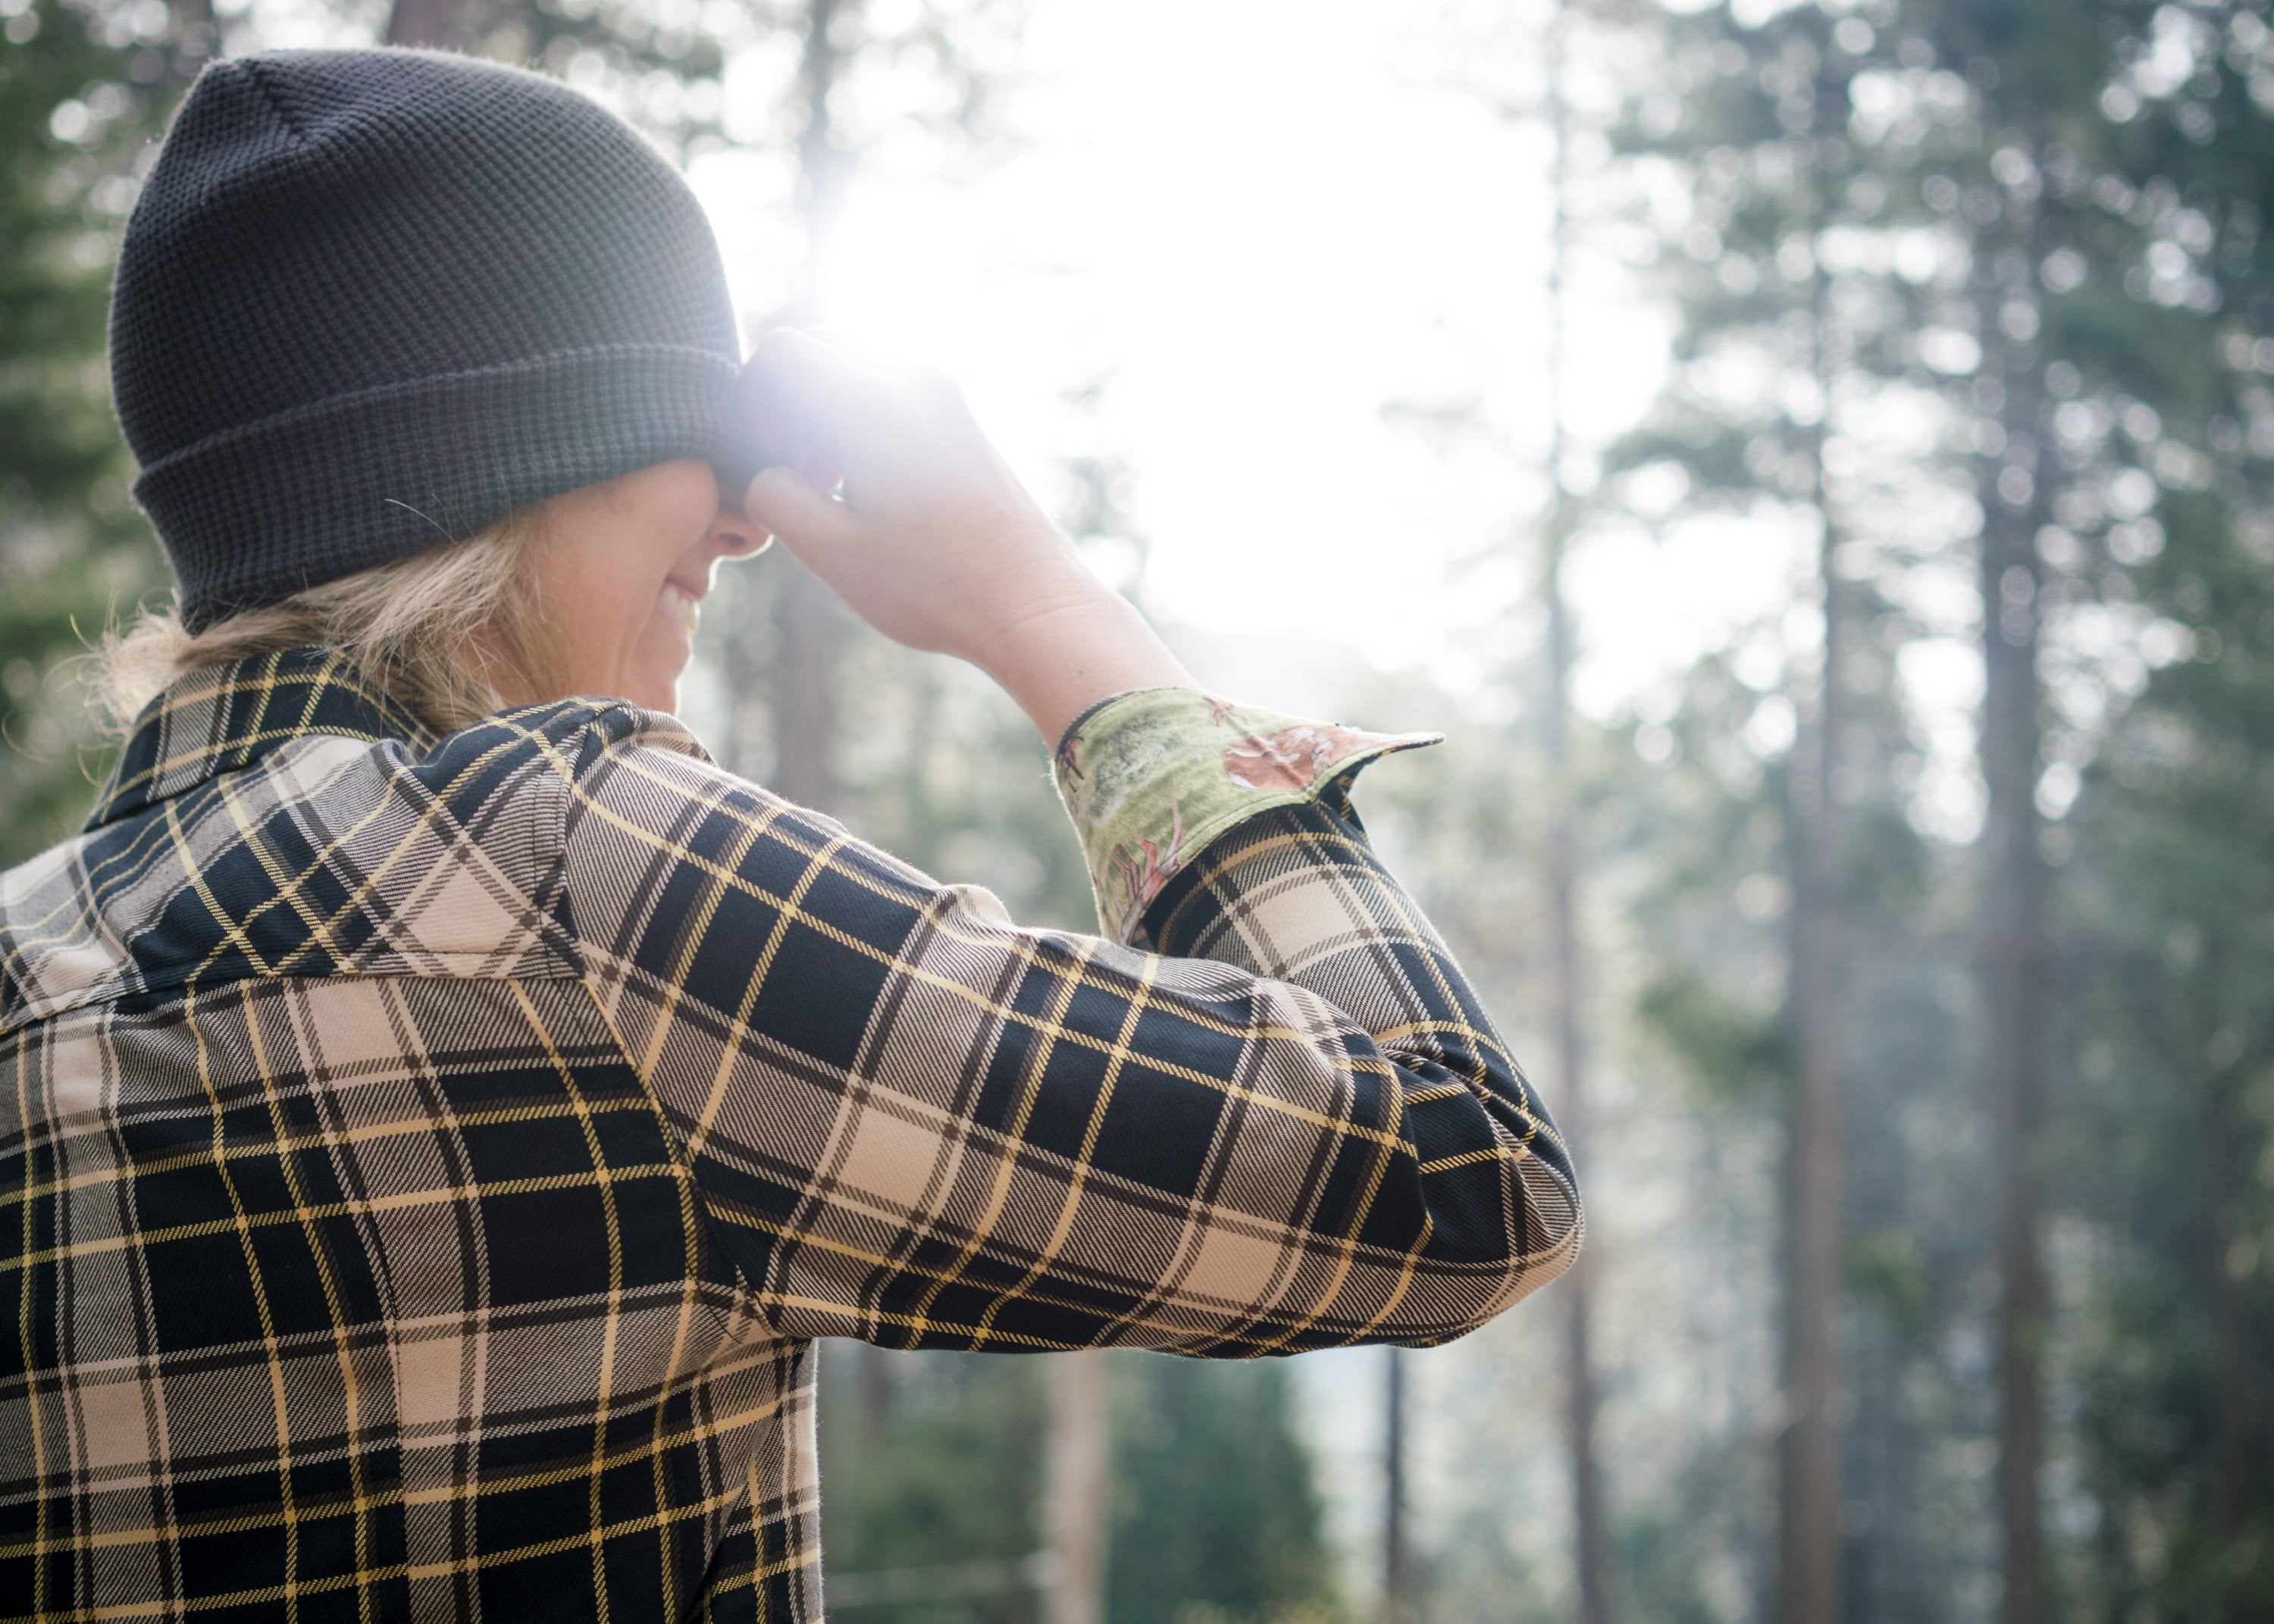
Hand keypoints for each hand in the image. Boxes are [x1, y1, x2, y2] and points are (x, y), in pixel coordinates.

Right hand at [739, 329, 1195, 742]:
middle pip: (815, 347)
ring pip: (851, 368)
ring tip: (833, 489)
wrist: (1032, 603)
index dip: (753, 402)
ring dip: (822, 414)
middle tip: (799, 473)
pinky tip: (870, 490)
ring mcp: (942, 395)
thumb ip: (772, 495)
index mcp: (871, 402)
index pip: (780, 350)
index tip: (774, 460)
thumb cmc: (933, 585)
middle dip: (785, 402)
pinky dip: (859, 423)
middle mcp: (911, 379)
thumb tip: (764, 468)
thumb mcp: (830, 551)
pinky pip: (887, 392)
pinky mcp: (959, 418)